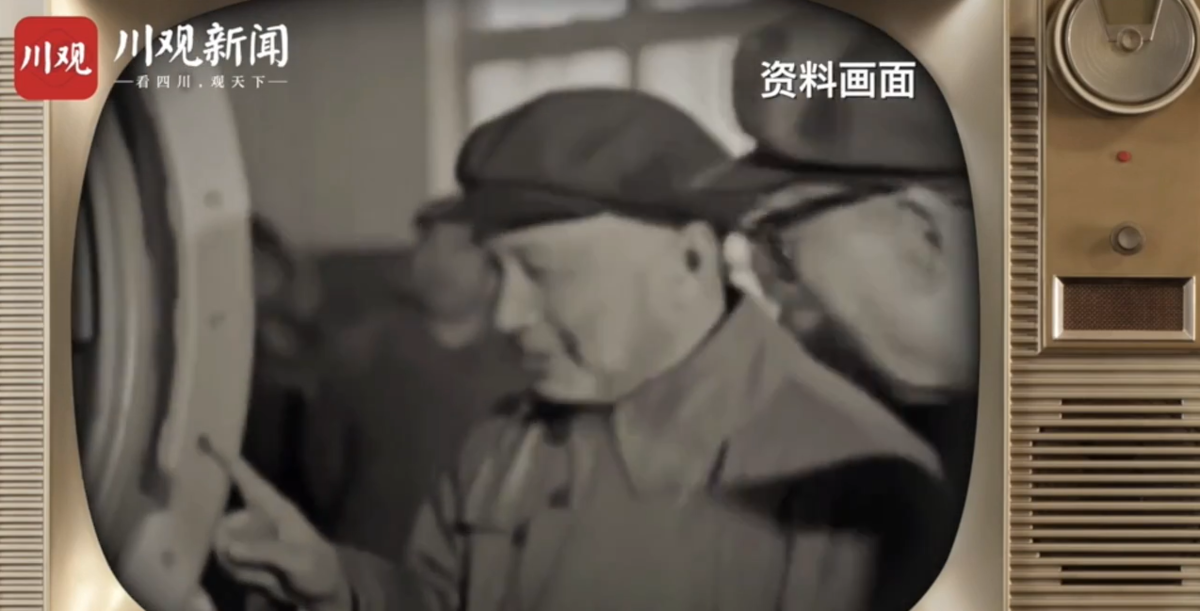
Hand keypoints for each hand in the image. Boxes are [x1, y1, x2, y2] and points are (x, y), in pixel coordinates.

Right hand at [205, 438, 352, 610]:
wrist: (321, 591)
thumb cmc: (318, 567)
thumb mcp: (298, 559)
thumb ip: (265, 551)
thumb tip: (228, 546)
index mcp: (273, 506)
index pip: (246, 478)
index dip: (226, 459)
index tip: (205, 439)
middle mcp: (255, 517)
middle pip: (223, 523)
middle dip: (231, 546)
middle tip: (253, 562)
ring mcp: (247, 537)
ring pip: (222, 547)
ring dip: (240, 566)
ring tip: (268, 572)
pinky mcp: (242, 556)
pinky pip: (226, 564)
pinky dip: (241, 574)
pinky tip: (262, 579)